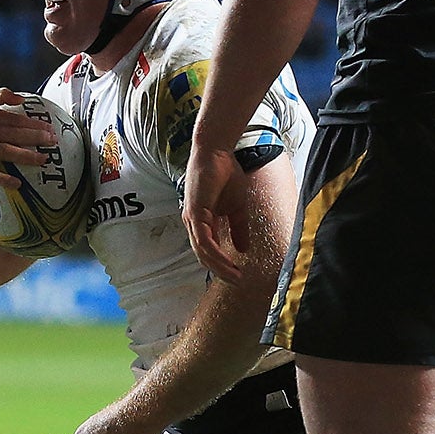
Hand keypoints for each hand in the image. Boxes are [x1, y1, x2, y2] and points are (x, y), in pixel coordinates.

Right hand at [0, 88, 56, 185]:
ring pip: (5, 152)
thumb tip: (22, 99)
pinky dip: (3, 179)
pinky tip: (18, 183)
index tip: (49, 128)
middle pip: (13, 134)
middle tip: (54, 142)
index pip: (13, 119)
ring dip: (26, 156)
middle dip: (36, 138)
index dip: (33, 123)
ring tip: (43, 160)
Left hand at [182, 144, 246, 280]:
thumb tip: (243, 250)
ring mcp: (191, 219)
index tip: (237, 275)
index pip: (208, 251)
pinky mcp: (194, 213)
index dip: (222, 265)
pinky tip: (228, 262)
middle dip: (221, 271)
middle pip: (203, 256)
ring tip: (235, 276)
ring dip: (219, 266)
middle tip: (236, 281)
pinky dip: (215, 254)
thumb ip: (238, 229)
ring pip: (203, 252)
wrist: (217, 152)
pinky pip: (204, 241)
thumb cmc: (225, 174)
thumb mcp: (237, 208)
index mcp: (201, 222)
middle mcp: (193, 223)